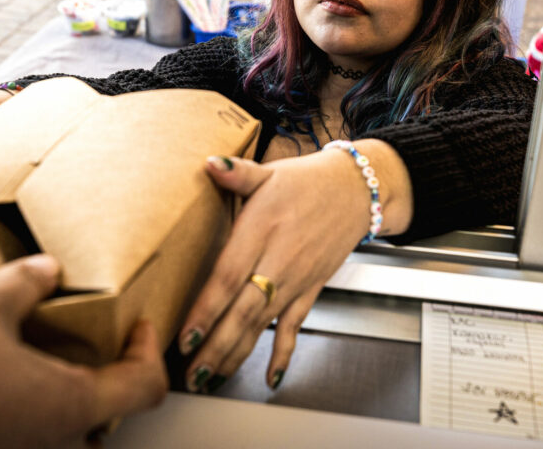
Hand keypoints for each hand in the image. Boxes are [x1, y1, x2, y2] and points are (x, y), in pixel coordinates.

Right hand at [0, 255, 166, 448]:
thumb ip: (23, 284)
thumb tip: (45, 271)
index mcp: (68, 405)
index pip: (145, 385)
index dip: (149, 350)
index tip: (139, 327)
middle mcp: (52, 444)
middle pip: (108, 412)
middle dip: (103, 372)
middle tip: (89, 338)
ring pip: (64, 430)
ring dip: (61, 395)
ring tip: (38, 356)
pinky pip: (25, 438)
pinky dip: (25, 413)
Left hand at [176, 151, 378, 392]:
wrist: (356, 191)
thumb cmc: (307, 181)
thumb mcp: (269, 171)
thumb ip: (236, 173)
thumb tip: (209, 164)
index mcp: (262, 230)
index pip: (228, 277)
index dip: (206, 310)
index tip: (186, 336)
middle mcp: (278, 260)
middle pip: (243, 311)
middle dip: (216, 345)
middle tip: (192, 374)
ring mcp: (296, 279)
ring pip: (263, 323)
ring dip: (237, 353)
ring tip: (213, 377)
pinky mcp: (310, 288)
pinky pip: (294, 325)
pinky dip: (283, 352)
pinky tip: (270, 375)